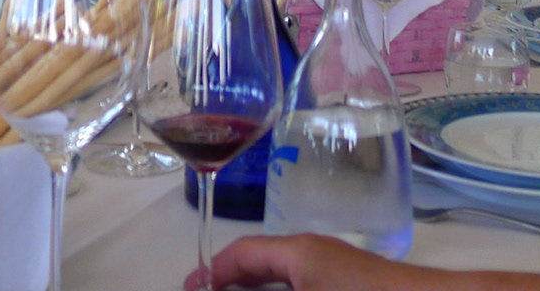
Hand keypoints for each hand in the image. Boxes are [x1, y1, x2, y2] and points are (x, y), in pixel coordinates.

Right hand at [195, 235, 435, 290]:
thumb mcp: (303, 285)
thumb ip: (262, 286)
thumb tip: (220, 285)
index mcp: (299, 252)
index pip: (243, 253)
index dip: (213, 272)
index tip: (190, 288)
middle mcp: (315, 255)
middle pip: (262, 263)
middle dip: (235, 281)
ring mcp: (335, 270)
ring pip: (286, 276)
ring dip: (262, 285)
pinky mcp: (350, 284)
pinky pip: (306, 282)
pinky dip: (285, 287)